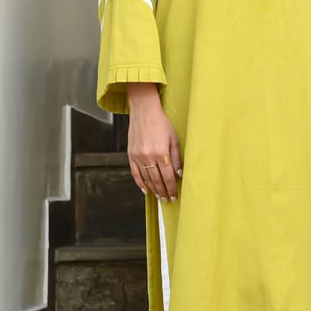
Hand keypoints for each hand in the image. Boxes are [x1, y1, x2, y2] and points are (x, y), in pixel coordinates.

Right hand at [127, 83, 182, 201]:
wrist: (144, 111)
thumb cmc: (160, 122)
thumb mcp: (174, 138)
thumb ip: (176, 157)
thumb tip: (179, 173)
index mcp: (161, 152)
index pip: (168, 176)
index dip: (171, 188)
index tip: (174, 196)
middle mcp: (149, 156)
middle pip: (157, 180)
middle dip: (163, 191)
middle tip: (167, 199)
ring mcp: (138, 156)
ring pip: (146, 178)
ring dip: (154, 189)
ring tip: (159, 196)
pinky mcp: (131, 155)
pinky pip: (135, 173)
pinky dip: (140, 183)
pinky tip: (146, 189)